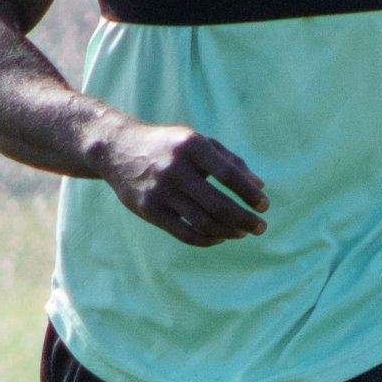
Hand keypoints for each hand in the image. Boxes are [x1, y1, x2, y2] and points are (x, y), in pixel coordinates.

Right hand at [102, 121, 267, 246]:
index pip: (229, 175)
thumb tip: (260, 187)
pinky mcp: (150, 210)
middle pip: (218, 205)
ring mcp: (161, 192)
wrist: (118, 149)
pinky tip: (219, 237)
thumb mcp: (198, 143)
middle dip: (245, 220)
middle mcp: (176, 168)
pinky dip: (206, 239)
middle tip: (260, 227)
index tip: (264, 206)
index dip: (249, 194)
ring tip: (242, 232)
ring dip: (229, 232)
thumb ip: (230, 161)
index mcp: (192, 146)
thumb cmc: (168, 146)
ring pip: (203, 222)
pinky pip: (184, 233)